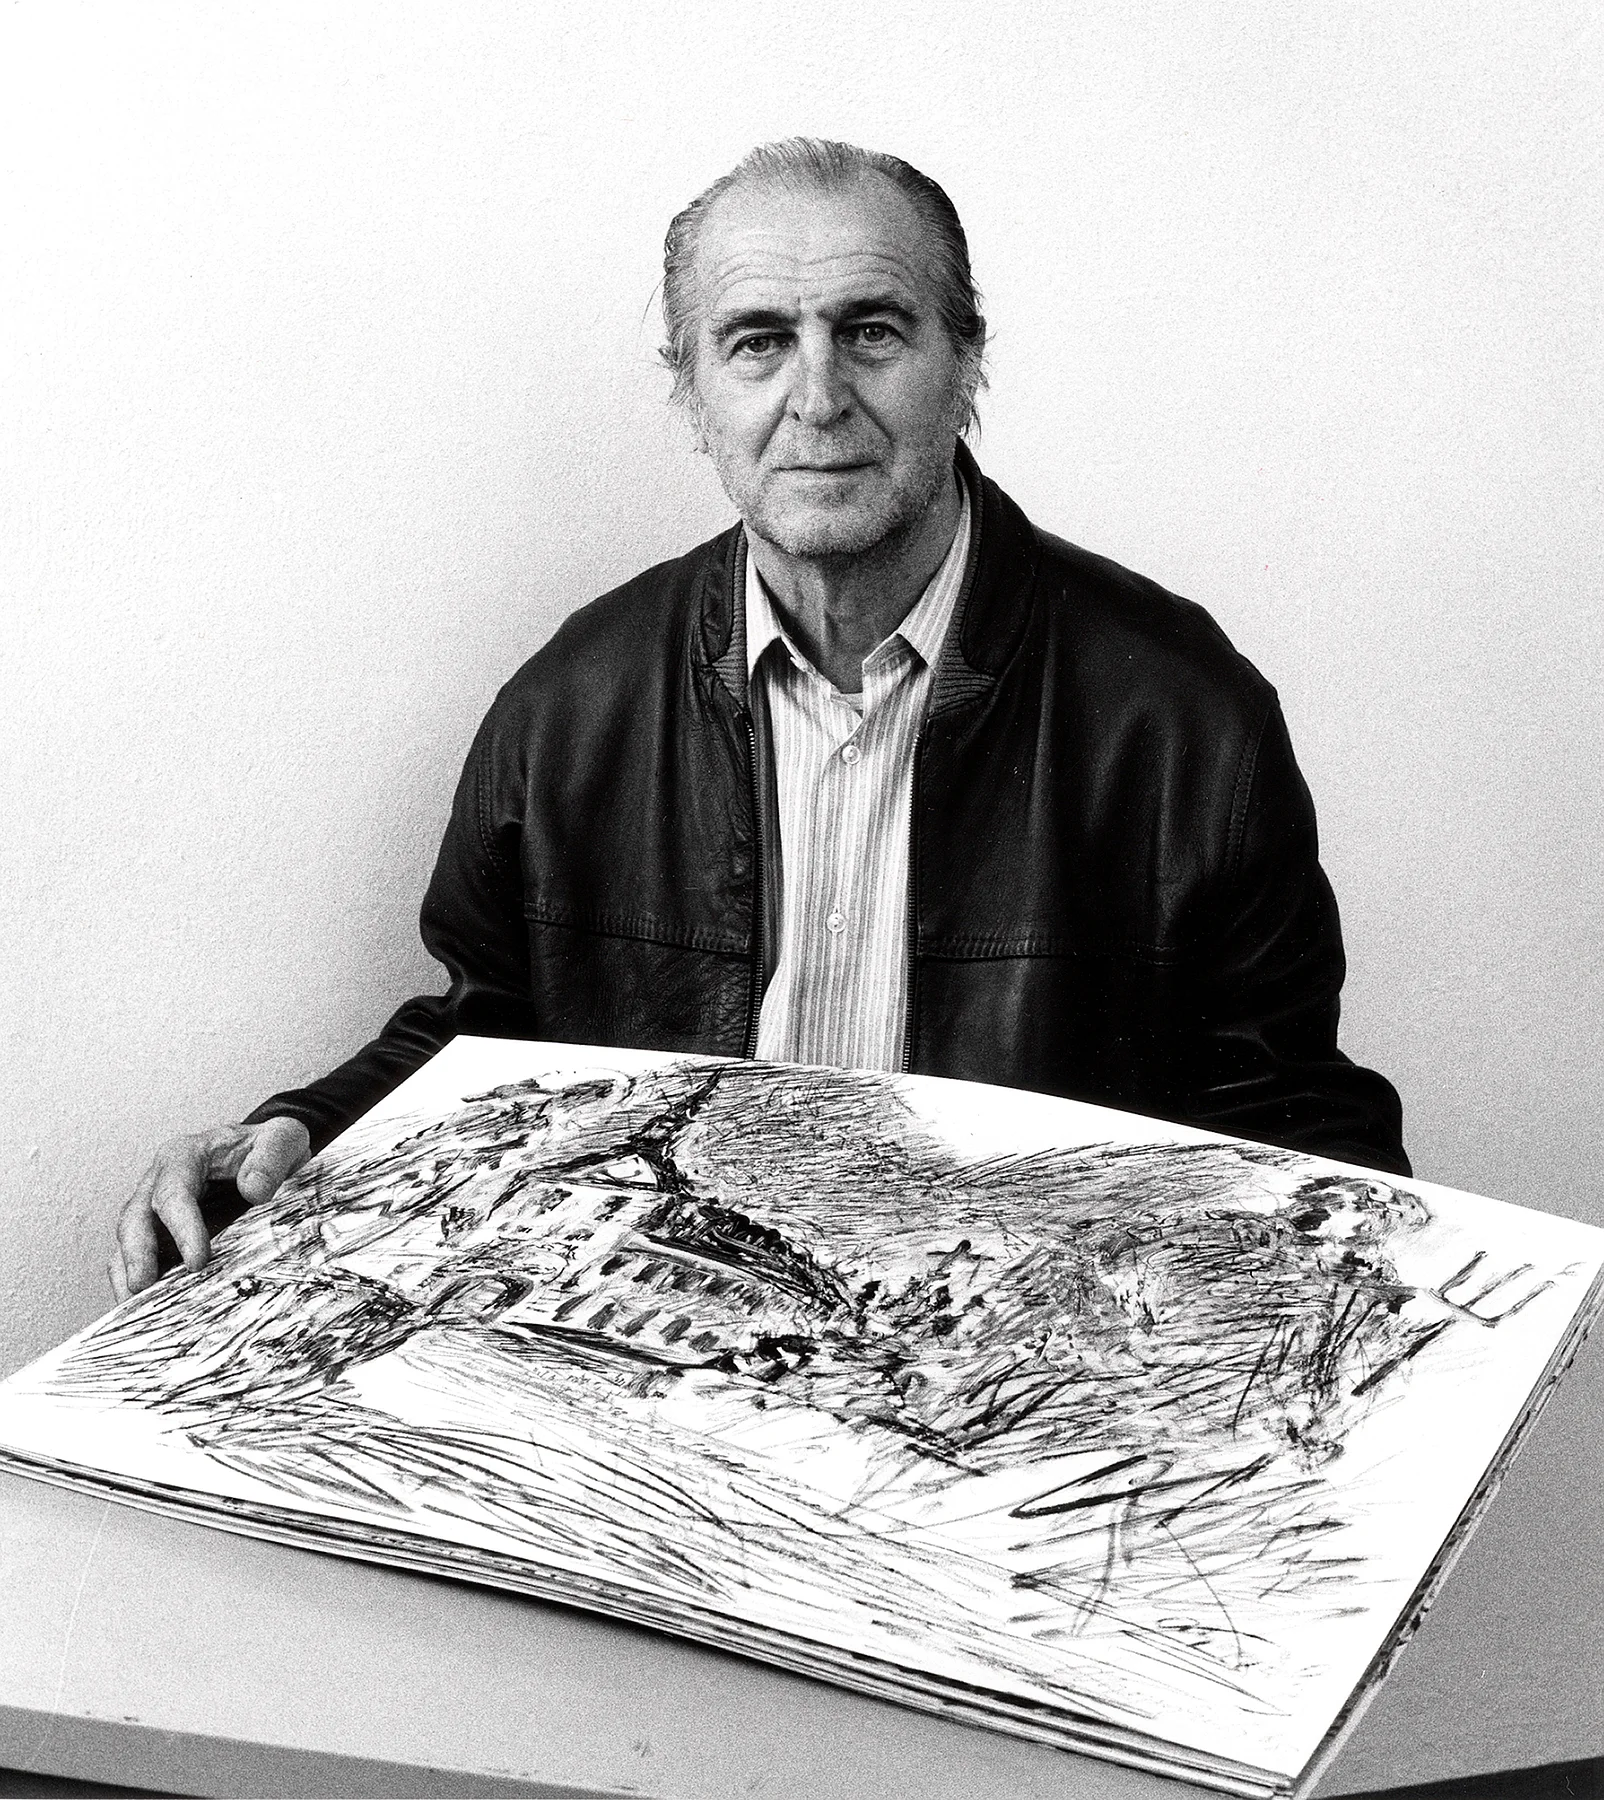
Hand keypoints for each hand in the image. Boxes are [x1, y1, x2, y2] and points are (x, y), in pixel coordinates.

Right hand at [109, 1116, 310, 1300]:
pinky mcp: (159, 1234)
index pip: (173, 1193)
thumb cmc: (270, 1147)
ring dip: (129, 1274)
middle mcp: (160, 1181)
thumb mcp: (283, 1138)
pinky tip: (146, 1308)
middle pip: (134, 1218)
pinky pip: (136, 1258)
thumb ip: (271, 1157)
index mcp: (186, 1156)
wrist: (269, 1152)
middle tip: (144, 1288)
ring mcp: (154, 1210)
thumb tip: (254, 1190)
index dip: (182, 1228)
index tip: (198, 1261)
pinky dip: (135, 1282)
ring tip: (137, 1309)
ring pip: (127, 1241)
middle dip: (137, 1255)